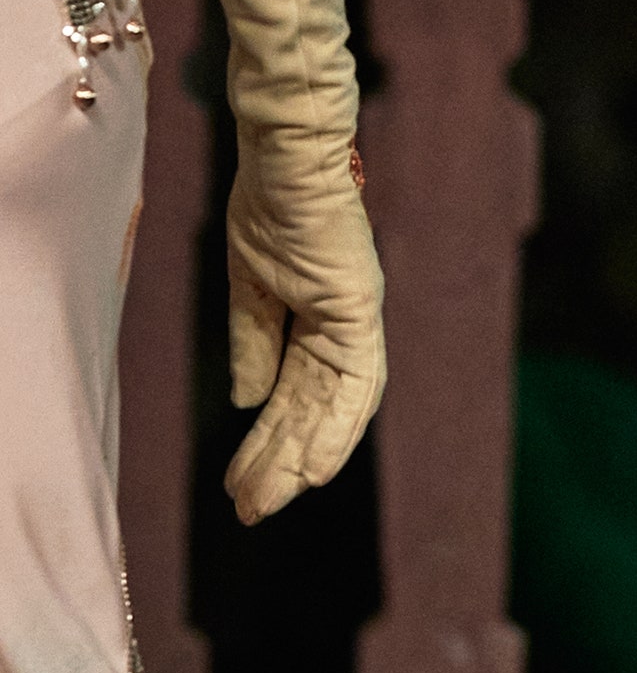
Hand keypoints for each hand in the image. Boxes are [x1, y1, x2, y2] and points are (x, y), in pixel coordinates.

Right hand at [222, 149, 385, 525]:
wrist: (282, 160)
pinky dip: (336, 431)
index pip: (292, 396)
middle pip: (308, 412)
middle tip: (249, 512)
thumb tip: (249, 402)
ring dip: (300, 458)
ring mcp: (354, 322)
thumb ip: (255, 344)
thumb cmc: (268, 207)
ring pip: (330, 410)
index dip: (269, 441)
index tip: (240, 481)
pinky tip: (315, 472)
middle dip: (277, 464)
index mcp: (313, 321)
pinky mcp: (360, 313)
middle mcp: (340, 329)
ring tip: (270, 503)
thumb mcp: (251, 287)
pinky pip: (354, 386)